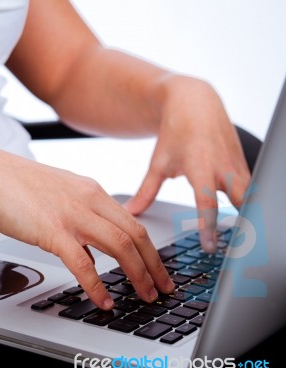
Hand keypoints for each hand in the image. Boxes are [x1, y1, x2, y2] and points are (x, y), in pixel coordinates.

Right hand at [0, 142, 173, 308]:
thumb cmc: (20, 187)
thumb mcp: (64, 197)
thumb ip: (83, 220)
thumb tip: (94, 251)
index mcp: (94, 192)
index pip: (134, 224)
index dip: (152, 250)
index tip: (158, 268)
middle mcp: (90, 201)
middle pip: (136, 235)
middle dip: (154, 265)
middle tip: (162, 287)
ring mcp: (73, 215)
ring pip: (120, 246)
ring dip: (137, 274)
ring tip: (145, 296)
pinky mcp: (52, 230)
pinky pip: (83, 263)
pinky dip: (97, 285)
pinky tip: (103, 300)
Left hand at [125, 76, 250, 251]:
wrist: (195, 102)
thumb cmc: (175, 132)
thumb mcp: (158, 163)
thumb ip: (146, 191)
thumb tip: (131, 212)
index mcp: (200, 167)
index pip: (207, 203)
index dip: (208, 227)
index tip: (209, 247)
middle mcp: (222, 167)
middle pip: (242, 200)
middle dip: (244, 224)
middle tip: (240, 250)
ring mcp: (236, 165)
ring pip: (250, 195)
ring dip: (250, 216)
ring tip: (247, 242)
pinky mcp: (242, 164)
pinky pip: (250, 188)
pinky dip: (249, 204)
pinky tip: (248, 221)